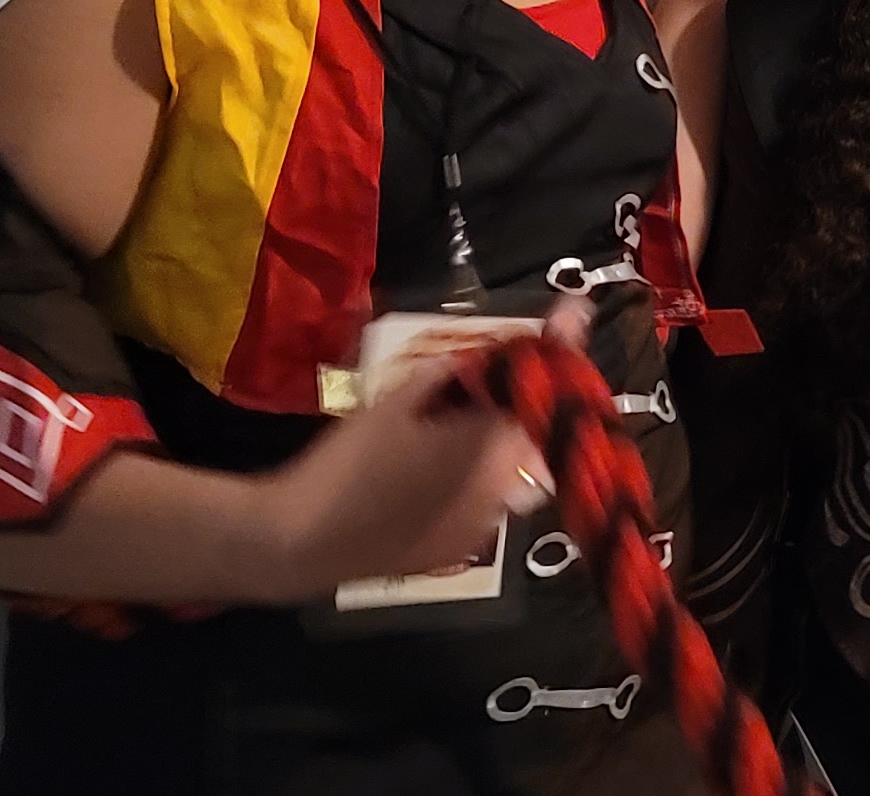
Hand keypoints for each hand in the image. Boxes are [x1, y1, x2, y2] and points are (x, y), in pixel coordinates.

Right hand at [239, 301, 577, 600]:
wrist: (299, 543)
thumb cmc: (343, 465)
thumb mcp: (393, 404)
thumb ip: (451, 375)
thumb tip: (485, 356)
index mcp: (488, 447)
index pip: (541, 392)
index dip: (559, 355)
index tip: (571, 316)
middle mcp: (501, 490)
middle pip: (531, 433)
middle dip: (518, 407)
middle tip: (483, 388)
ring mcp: (485, 527)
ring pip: (510, 472)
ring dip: (496, 449)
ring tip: (449, 436)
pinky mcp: (463, 552)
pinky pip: (486, 506)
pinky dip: (474, 486)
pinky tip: (433, 480)